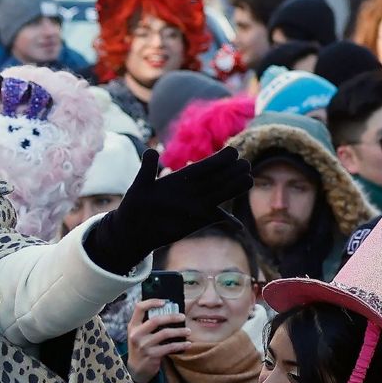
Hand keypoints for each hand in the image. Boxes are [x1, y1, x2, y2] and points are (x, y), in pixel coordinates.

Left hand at [85, 148, 251, 274]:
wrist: (133, 230)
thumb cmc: (135, 206)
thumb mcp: (139, 186)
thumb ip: (146, 169)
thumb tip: (150, 152)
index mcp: (180, 179)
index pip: (203, 166)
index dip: (217, 160)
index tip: (232, 152)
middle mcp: (192, 190)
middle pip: (216, 178)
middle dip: (231, 172)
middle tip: (245, 165)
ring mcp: (197, 205)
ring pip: (220, 195)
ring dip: (234, 189)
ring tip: (248, 180)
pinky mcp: (198, 221)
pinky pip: (217, 219)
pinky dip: (228, 222)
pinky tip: (240, 227)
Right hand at [125, 299, 189, 382]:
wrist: (136, 369)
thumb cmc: (141, 347)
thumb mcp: (138, 334)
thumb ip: (147, 324)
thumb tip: (168, 311)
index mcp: (133, 326)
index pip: (139, 308)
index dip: (152, 302)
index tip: (164, 302)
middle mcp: (136, 334)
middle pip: (155, 320)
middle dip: (172, 317)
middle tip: (182, 317)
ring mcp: (144, 345)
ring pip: (165, 333)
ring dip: (179, 331)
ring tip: (188, 331)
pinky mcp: (152, 355)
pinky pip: (170, 347)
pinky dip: (181, 345)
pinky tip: (187, 344)